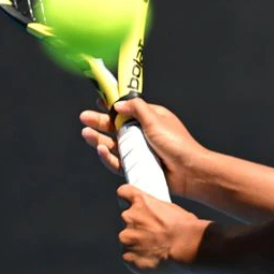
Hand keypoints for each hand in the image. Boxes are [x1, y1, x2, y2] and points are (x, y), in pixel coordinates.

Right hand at [80, 99, 206, 198]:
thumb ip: (137, 109)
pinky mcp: (138, 168)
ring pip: (115, 145)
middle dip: (100, 122)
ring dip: (100, 139)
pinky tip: (101, 150)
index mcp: (151, 119)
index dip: (113, 107)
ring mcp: (141, 152)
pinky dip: (109, 157)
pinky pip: (119, 162)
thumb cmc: (177, 144)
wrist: (189, 171)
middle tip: (84, 118)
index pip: (128, 111)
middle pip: (117, 128)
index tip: (98, 101)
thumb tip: (119, 104)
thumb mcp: (155, 119)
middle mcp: (144, 135)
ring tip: (87, 134)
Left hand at [116, 183, 210, 273]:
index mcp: (141, 201)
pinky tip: (151, 260)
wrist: (187, 246)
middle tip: (152, 234)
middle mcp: (129, 217)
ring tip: (154, 250)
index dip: (126, 199)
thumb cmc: (185, 227)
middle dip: (137, 226)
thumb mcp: (171, 209)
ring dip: (136, 243)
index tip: (131, 205)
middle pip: (127, 219)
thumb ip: (155, 211)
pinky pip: (128, 257)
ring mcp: (126, 237)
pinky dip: (137, 259)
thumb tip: (154, 218)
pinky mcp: (126, 256)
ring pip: (127, 239)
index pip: (123, 192)